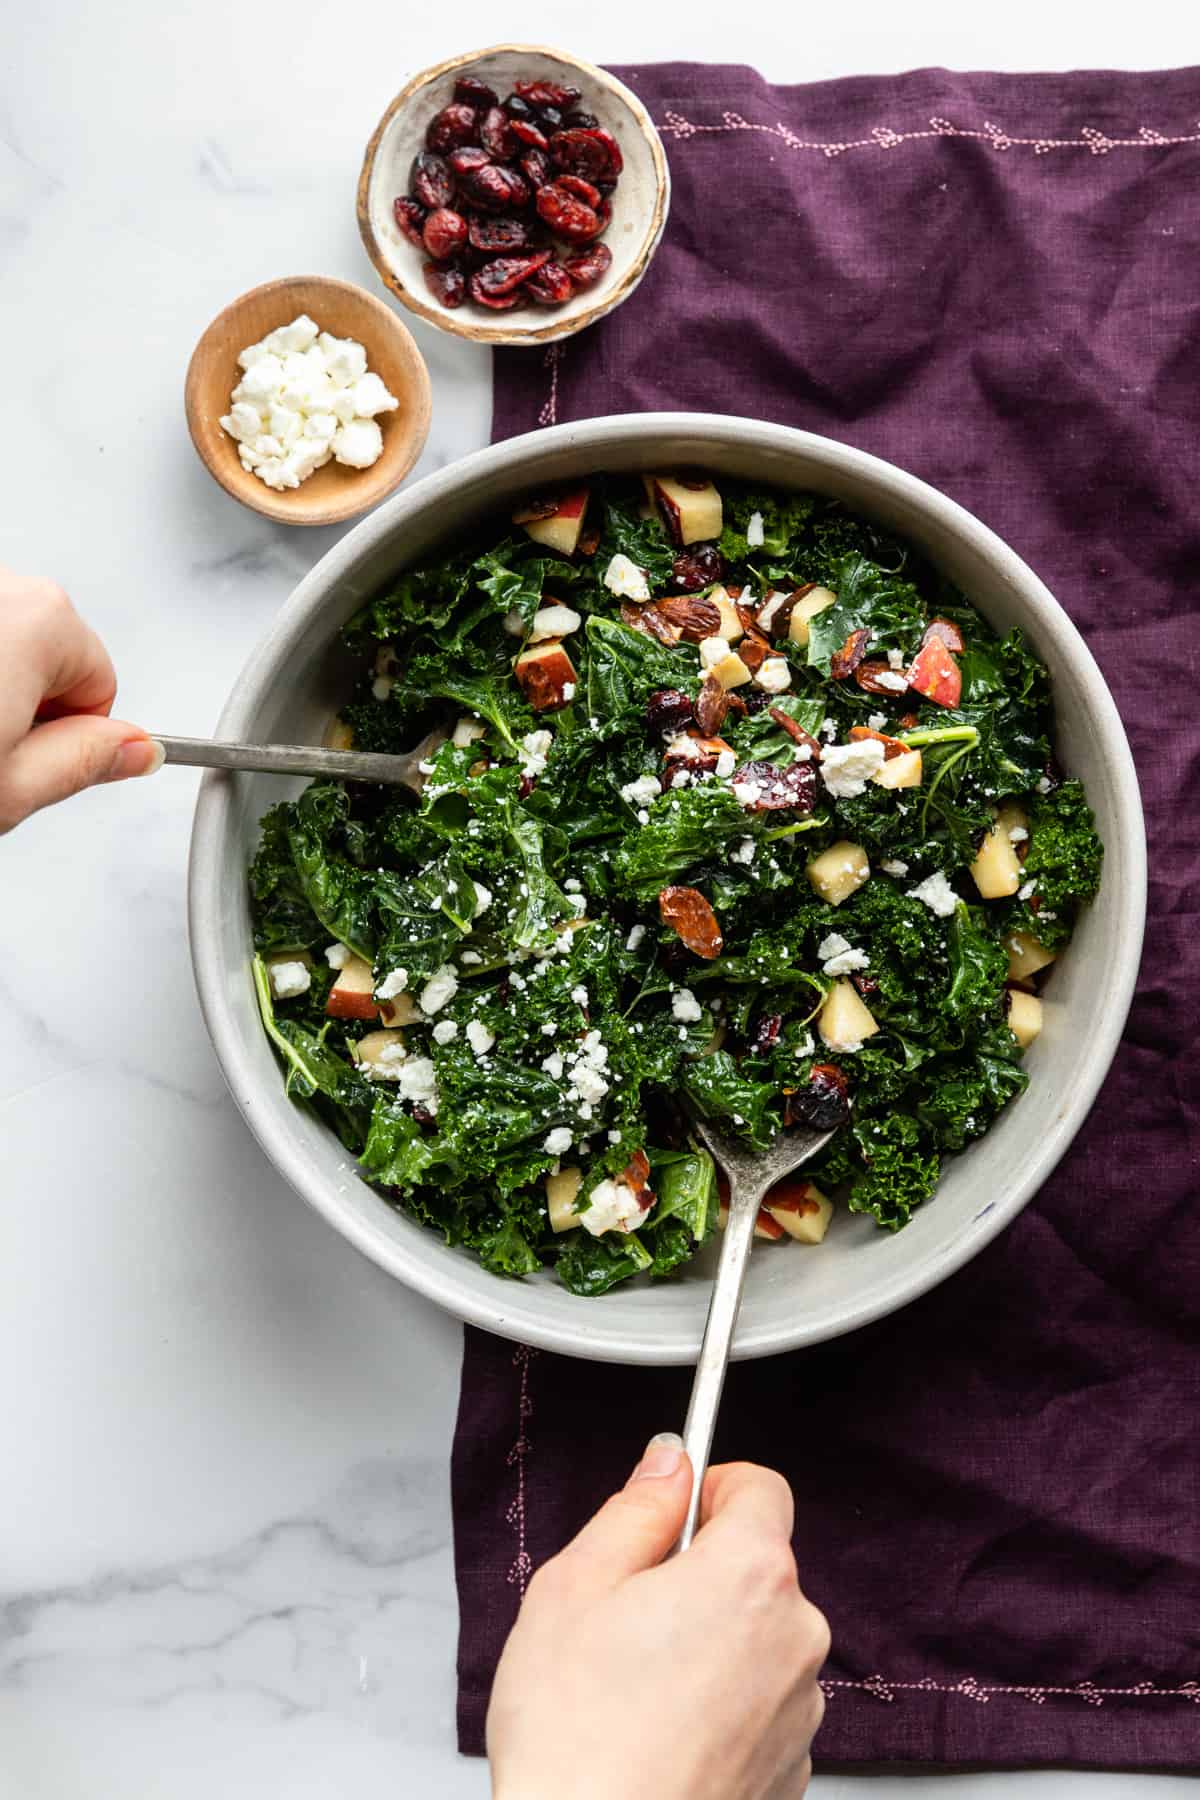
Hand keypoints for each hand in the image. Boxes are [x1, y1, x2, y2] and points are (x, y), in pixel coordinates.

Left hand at [0, 569, 159, 831]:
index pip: (100, 685)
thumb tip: (138, 751)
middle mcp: (1, 581)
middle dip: (19, 701)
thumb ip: (84, 763)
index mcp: (42, 619)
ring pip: (0, 640)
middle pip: (46, 655)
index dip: (64, 735)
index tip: (20, 756)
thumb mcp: (7, 788)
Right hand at [487, 1437, 829, 1799]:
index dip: (710, 1490)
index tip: (671, 1513)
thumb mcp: (574, 1588)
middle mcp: (795, 1637)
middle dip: (700, 1574)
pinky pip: (760, 1705)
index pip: (761, 1487)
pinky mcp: (791, 1770)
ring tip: (635, 1690)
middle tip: (626, 1617)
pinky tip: (661, 1735)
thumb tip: (668, 1464)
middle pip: (757, 1567)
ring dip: (711, 1644)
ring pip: (757, 1639)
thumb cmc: (574, 1739)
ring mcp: (801, 1712)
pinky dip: (720, 1707)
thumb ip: (634, 1510)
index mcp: (750, 1575)